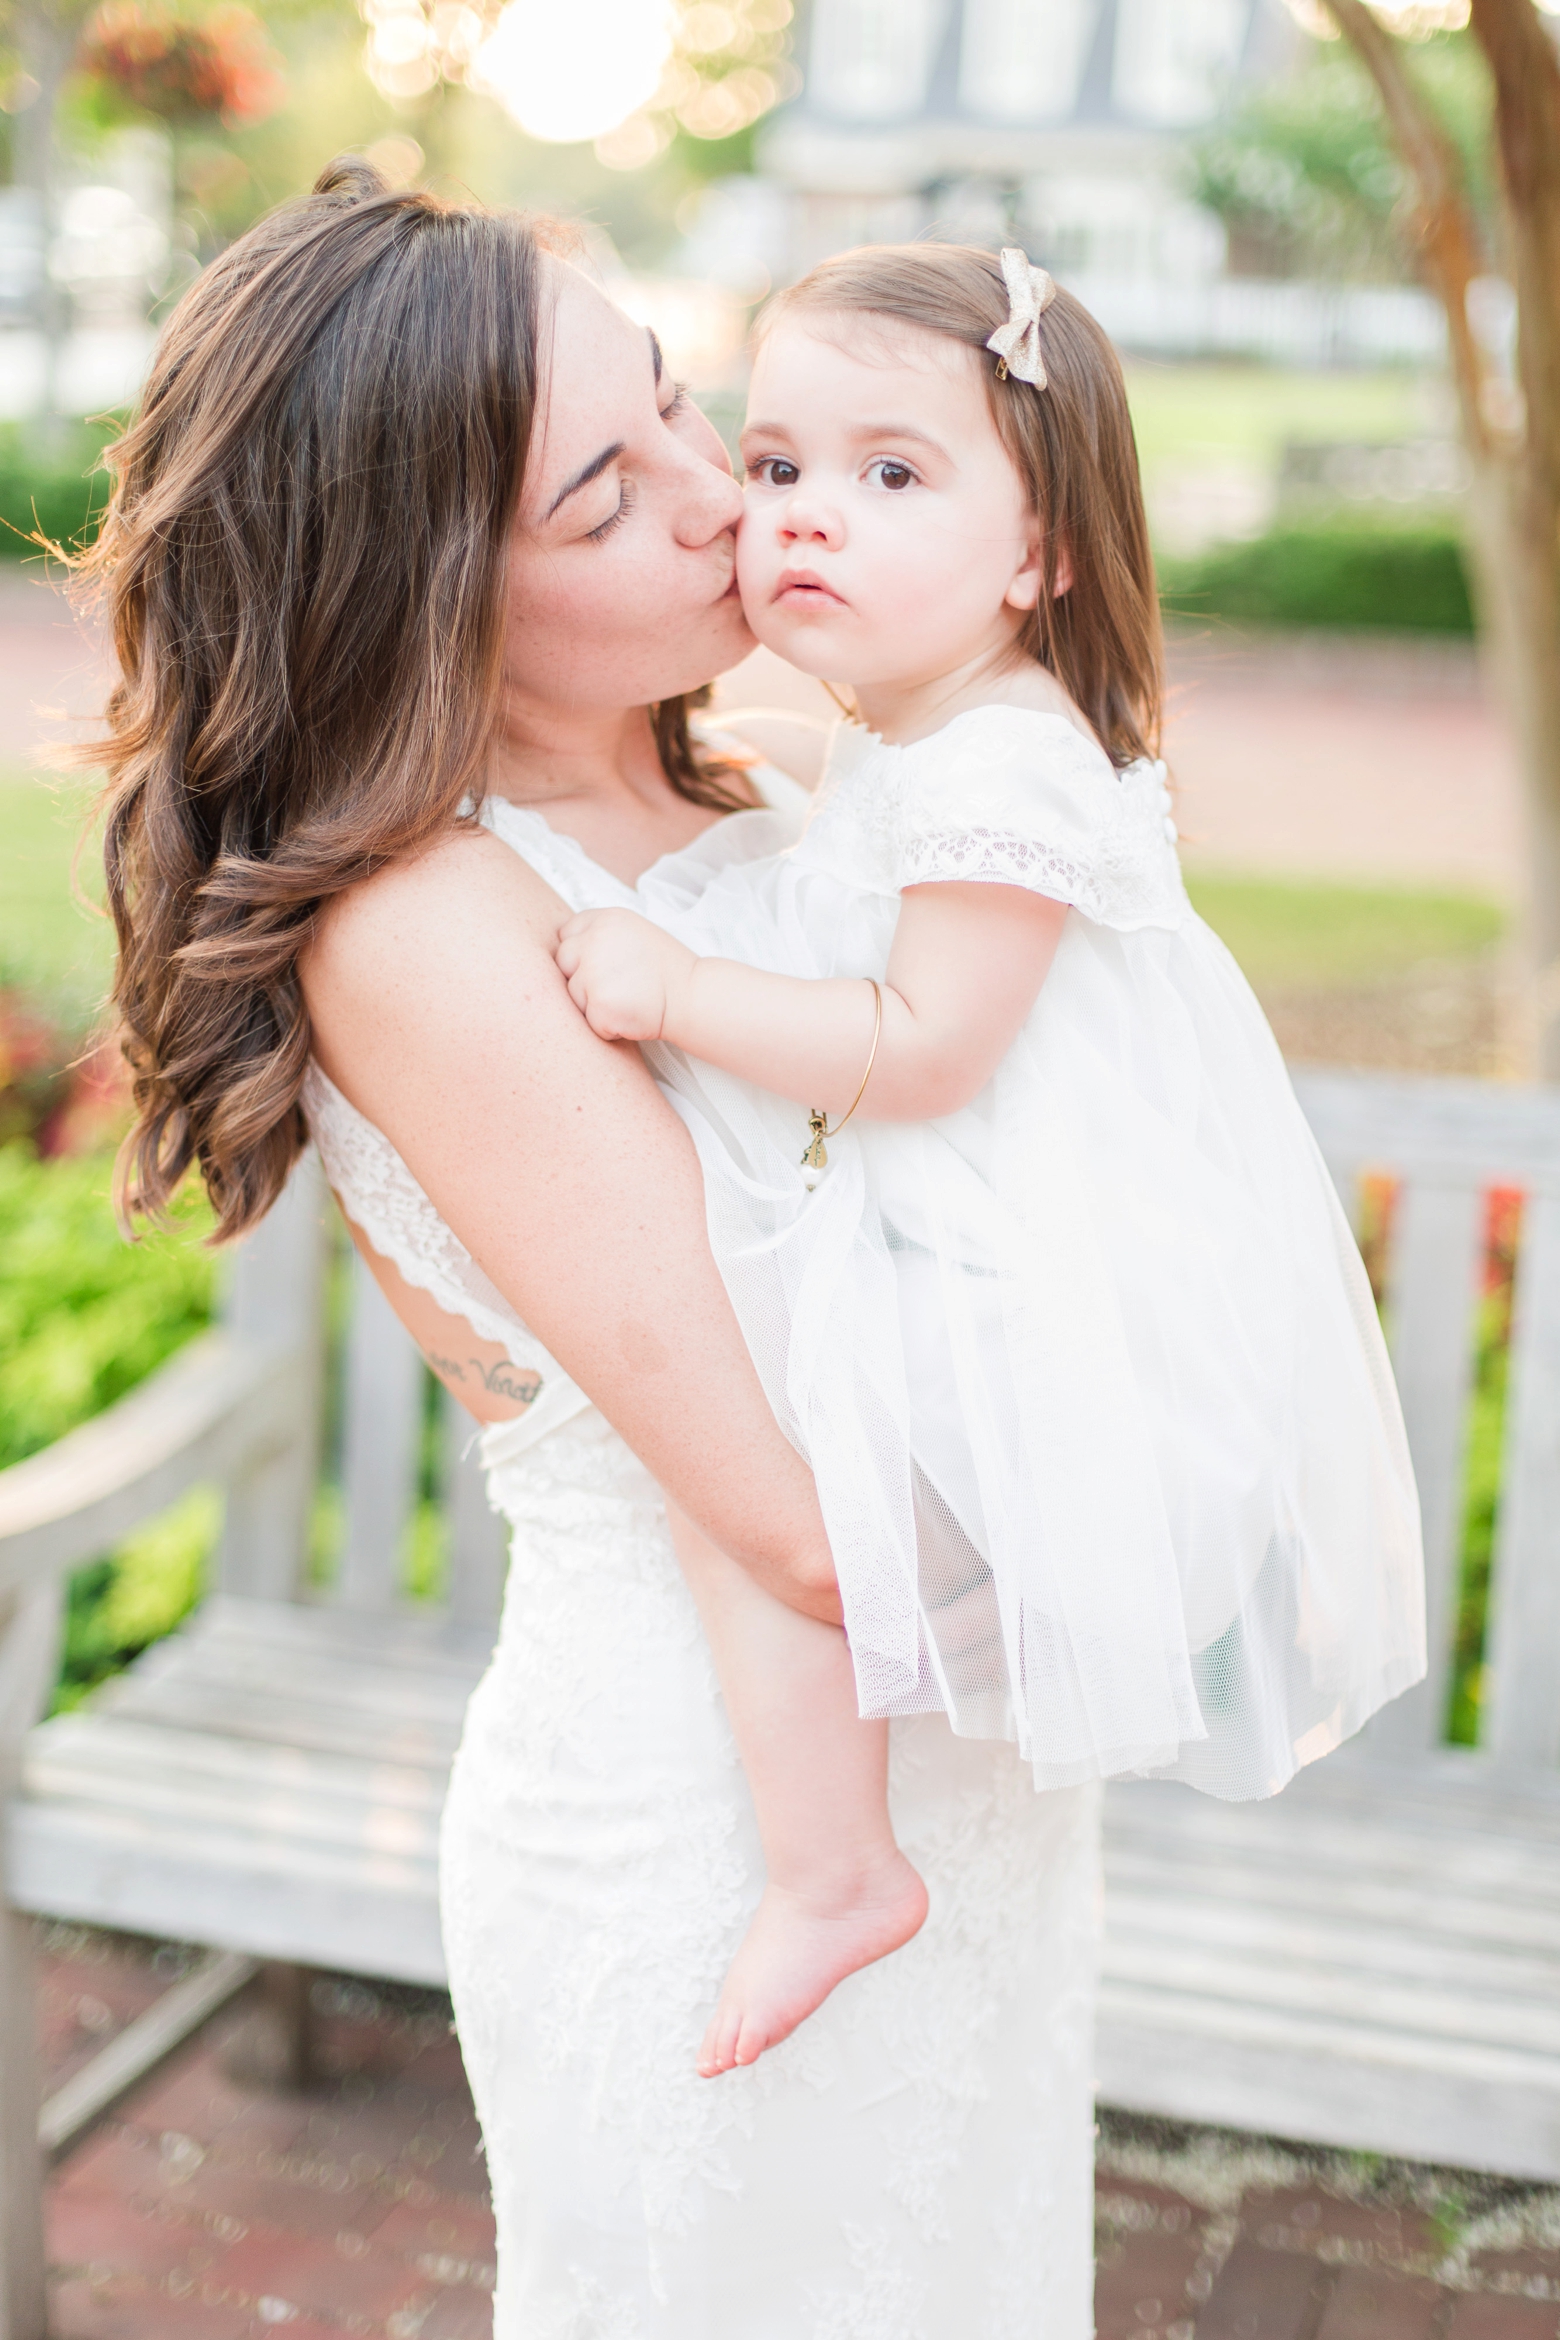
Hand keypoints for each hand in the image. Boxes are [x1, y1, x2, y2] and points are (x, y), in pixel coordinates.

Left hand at [554, 908, 697, 1042]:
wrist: (692, 996)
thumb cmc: (668, 970)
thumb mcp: (634, 933)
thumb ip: (601, 935)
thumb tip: (570, 949)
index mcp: (605, 919)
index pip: (566, 934)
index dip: (579, 954)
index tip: (600, 966)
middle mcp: (595, 940)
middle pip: (562, 963)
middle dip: (581, 979)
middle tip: (616, 987)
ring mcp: (594, 972)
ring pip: (572, 995)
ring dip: (594, 1005)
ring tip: (628, 1000)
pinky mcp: (599, 1004)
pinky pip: (588, 1021)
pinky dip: (607, 1026)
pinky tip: (631, 1015)